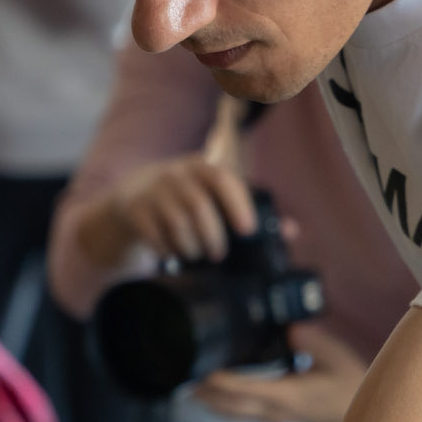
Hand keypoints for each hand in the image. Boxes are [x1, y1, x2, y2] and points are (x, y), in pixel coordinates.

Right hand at [86, 153, 257, 264]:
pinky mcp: (133, 210)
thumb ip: (249, 209)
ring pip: (177, 223)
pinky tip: (172, 254)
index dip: (237, 203)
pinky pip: (153, 235)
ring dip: (191, 246)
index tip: (247, 230)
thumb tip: (290, 230)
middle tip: (219, 255)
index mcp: (200, 167)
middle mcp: (174, 174)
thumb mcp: (212, 194)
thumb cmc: (185, 197)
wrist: (131, 195)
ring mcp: (151, 191)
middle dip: (213, 236)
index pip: (221, 177)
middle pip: (198, 205)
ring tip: (196, 255)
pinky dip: (166, 250)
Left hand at [190, 323, 368, 421]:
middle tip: (183, 380)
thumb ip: (311, 341)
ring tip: (191, 389)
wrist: (370, 420)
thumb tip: (289, 329)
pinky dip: (226, 407)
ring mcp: (278, 419)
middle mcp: (278, 412)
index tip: (203, 372)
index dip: (222, 383)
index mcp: (290, 396)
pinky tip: (217, 398)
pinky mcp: (279, 420)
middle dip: (206, 395)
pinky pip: (245, 416)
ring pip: (236, 415)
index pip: (248, 390)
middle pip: (232, 407)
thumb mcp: (336, 356)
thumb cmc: (354, 386)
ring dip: (212, 404)